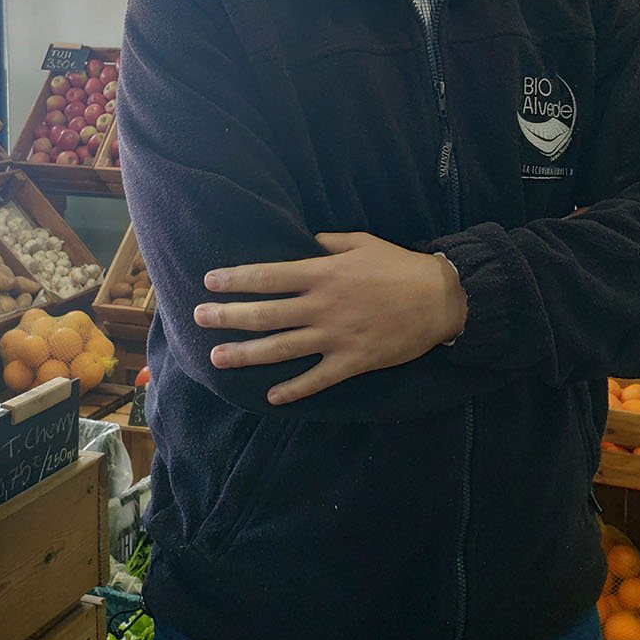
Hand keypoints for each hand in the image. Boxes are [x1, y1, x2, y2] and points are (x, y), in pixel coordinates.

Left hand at [193, 232, 466, 404]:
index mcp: (323, 273)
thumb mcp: (361, 242)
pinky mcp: (353, 361)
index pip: (268, 276)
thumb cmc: (399, 266)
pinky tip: (271, 397)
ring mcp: (336, 336)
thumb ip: (327, 243)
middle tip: (199, 317)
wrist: (441, 298)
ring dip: (246, 354)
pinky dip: (294, 390)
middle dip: (228, 316)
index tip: (210, 281)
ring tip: (217, 358)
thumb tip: (301, 242)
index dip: (236, 279)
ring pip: (282, 348)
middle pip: (265, 313)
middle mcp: (322, 305)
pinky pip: (317, 378)